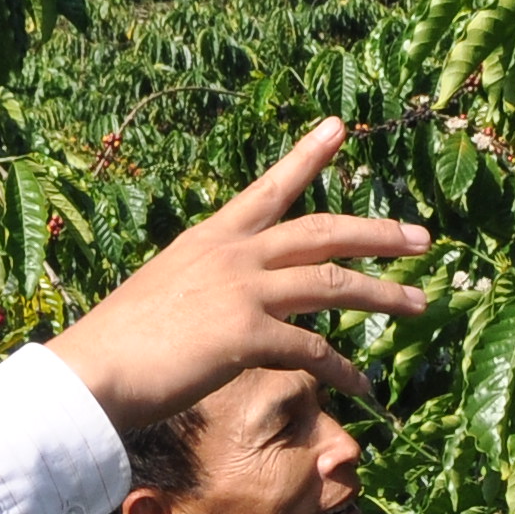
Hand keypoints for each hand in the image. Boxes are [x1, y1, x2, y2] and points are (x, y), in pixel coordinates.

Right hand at [48, 121, 431, 428]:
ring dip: (383, 294)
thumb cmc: (121, 342)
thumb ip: (207, 285)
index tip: (339, 127)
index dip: (308, 156)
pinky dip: (344, 370)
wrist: (93, 372)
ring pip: (332, 284)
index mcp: (211, 237)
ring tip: (422, 303)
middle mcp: (233, 254)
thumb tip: (229, 301)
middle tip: (422, 238)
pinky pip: (313, 350)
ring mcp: (242, 291)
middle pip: (323, 231)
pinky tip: (364, 387)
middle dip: (378, 233)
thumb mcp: (167, 290)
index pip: (269, 187)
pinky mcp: (247, 335)